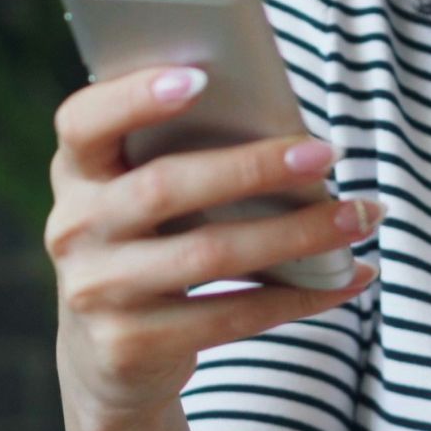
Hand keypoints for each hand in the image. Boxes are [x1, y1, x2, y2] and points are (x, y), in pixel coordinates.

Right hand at [45, 65, 383, 424]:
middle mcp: (74, 228)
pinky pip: (230, 316)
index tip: (201, 77)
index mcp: (77, 171)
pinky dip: (299, 296)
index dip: (134, 96)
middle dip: (254, 167)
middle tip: (326, 153)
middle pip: (165, 187)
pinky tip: (346, 276)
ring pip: (209, 255)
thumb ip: (183, 156)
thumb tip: (289, 131)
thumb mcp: (143, 194)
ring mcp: (96, 291)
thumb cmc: (151, 241)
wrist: (108, 353)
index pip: (83, 121)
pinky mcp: (130, 345)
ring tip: (357, 216)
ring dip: (297, 234)